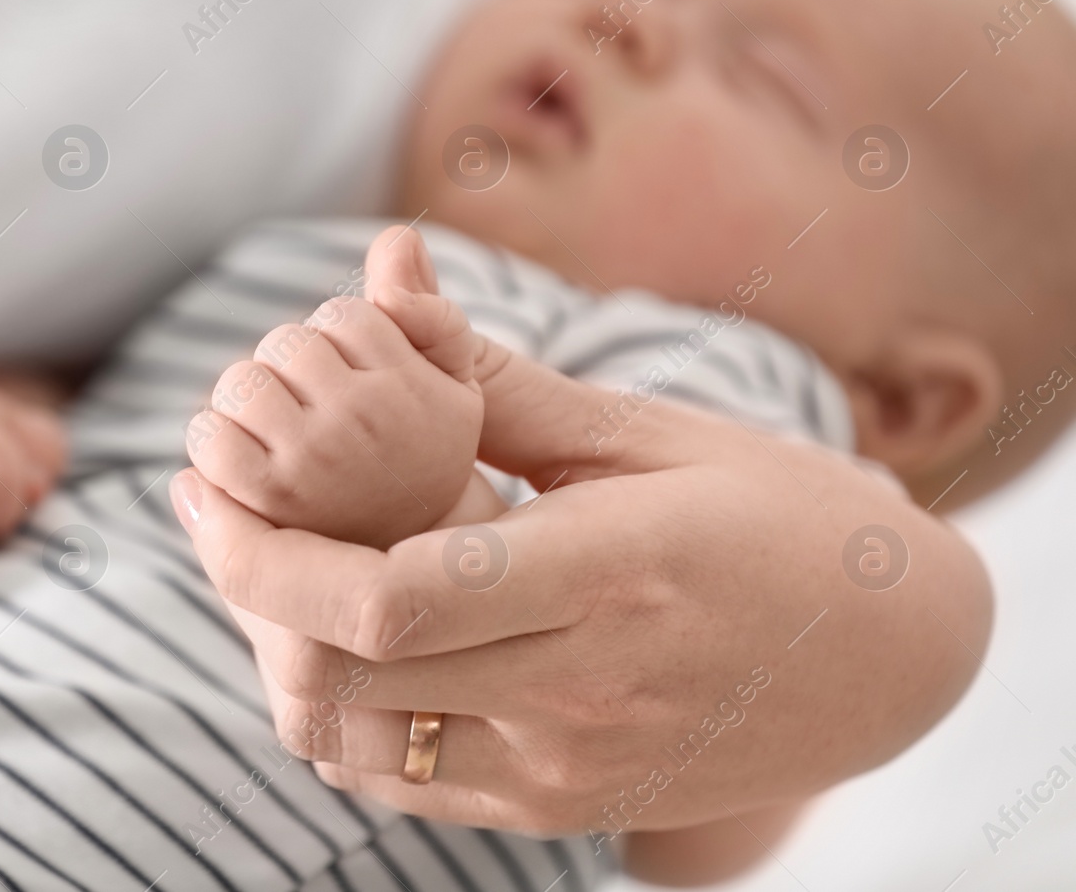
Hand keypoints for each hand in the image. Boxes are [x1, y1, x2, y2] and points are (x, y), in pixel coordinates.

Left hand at [172, 360, 991, 840]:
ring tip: (274, 569)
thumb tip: (385, 274)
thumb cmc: (768, 512)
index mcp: (609, 574)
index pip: (385, 600)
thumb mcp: (643, 431)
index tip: (200, 485)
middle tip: (218, 509)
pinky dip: (342, 719)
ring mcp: (572, 768)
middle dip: (246, 595)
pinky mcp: (564, 808)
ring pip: (355, 749)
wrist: (883, 654)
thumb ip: (492, 378)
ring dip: (282, 659)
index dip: (261, 553)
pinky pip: (405, 785)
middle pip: (342, 683)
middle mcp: (584, 691)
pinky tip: (339, 639)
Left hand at [184, 233, 482, 547]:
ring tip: (274, 445)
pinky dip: (211, 445)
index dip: (339, 348)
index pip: (343, 315)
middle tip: (309, 423)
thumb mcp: (449, 391)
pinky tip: (237, 468)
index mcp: (422, 389)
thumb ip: (427, 312)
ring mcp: (319, 460)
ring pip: (242, 383)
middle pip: (286, 343)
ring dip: (245, 408)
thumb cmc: (419, 475)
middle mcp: (373, 421)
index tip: (354, 392)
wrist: (399, 588)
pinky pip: (208, 437)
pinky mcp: (264, 500)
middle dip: (287, 372)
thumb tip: (396, 238)